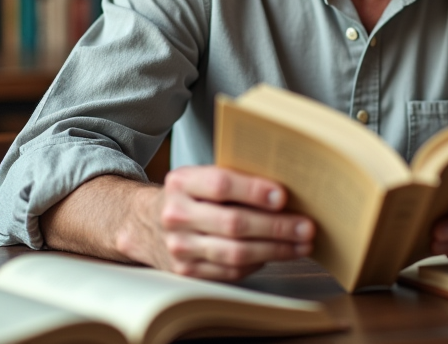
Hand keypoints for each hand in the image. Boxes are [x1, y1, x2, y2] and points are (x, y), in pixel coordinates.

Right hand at [139, 166, 315, 280]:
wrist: (141, 223)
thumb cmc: (186, 196)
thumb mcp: (199, 177)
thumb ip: (234, 179)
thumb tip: (285, 190)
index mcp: (182, 182)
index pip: (221, 185)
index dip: (254, 190)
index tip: (283, 196)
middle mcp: (177, 215)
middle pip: (234, 223)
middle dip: (276, 227)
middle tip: (306, 226)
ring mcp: (180, 247)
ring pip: (236, 253)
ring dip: (275, 249)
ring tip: (302, 243)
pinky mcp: (187, 272)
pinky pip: (230, 272)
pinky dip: (258, 263)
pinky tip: (278, 254)